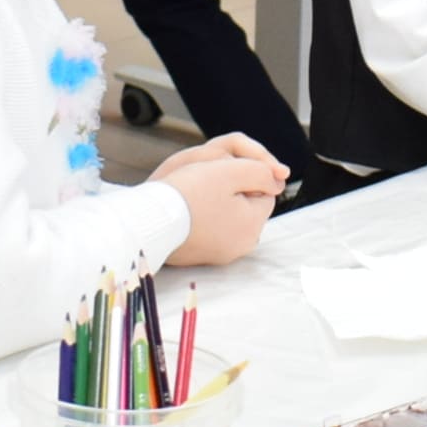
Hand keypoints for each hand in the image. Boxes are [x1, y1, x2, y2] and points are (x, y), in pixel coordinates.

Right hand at [157, 133, 288, 263]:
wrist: (148, 221)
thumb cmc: (189, 194)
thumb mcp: (232, 171)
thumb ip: (262, 171)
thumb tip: (278, 179)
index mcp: (253, 226)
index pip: (265, 192)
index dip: (246, 176)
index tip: (222, 173)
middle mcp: (241, 245)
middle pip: (247, 205)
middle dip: (233, 190)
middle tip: (205, 182)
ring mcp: (220, 253)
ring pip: (229, 216)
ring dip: (217, 203)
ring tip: (193, 194)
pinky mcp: (200, 256)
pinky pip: (210, 229)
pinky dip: (203, 217)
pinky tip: (186, 209)